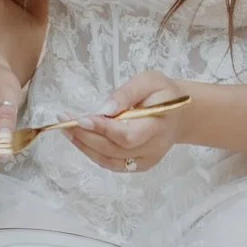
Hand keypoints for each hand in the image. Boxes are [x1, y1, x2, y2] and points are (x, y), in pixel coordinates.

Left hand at [69, 71, 193, 175]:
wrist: (181, 114)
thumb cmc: (164, 93)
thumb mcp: (149, 80)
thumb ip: (127, 93)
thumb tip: (104, 110)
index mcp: (157, 126)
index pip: (127, 136)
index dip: (102, 130)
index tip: (80, 118)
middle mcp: (152, 149)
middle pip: (113, 150)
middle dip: (85, 136)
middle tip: (65, 120)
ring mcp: (146, 160)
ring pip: (109, 160)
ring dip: (84, 146)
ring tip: (66, 129)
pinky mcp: (139, 165)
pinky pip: (111, 164)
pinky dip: (93, 153)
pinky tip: (80, 139)